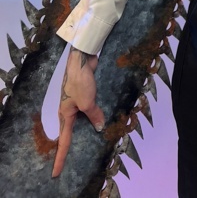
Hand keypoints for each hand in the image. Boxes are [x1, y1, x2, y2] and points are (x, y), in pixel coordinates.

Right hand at [52, 47, 104, 177]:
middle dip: (75, 142)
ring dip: (90, 123)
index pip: (64, 140)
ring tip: (96, 135)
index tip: (56, 172)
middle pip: (73, 129)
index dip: (61, 157)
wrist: (81, 60)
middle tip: (76, 157)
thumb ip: (94, 116)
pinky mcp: (84, 92)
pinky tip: (104, 115)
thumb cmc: (80, 82)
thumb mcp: (87, 102)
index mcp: (65, 114)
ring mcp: (76, 100)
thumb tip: (99, 127)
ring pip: (83, 117)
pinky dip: (95, 112)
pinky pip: (90, 106)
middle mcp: (68, 109)